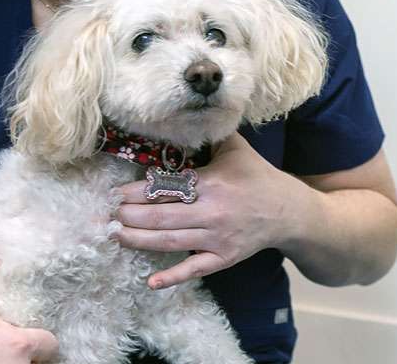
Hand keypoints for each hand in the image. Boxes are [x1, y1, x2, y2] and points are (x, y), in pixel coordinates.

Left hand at [112, 133, 320, 289]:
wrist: (288, 211)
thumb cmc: (256, 175)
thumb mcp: (234, 148)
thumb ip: (207, 133)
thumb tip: (179, 114)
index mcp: (211, 183)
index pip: (165, 188)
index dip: (135, 192)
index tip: (114, 193)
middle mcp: (212, 212)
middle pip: (161, 217)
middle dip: (130, 216)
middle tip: (108, 214)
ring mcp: (217, 239)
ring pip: (170, 242)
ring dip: (138, 240)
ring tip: (115, 235)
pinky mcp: (223, 258)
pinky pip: (195, 270)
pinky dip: (172, 277)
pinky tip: (151, 282)